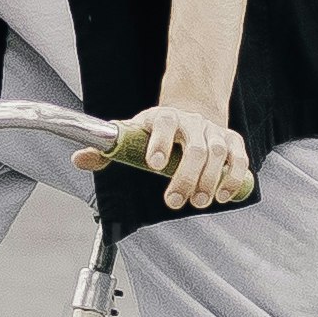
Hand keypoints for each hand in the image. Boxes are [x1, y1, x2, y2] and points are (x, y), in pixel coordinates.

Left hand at [90, 98, 255, 211]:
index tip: (154, 165)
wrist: (188, 114)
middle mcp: (191, 121)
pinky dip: (234, 177)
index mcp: (163, 117)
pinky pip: (239, 158)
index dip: (160, 142)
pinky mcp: (232, 140)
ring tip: (200, 202)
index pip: (164, 123)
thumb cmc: (154, 131)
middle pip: (195, 147)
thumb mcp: (130, 135)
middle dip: (186, 177)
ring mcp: (213, 130)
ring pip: (218, 153)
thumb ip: (106, 150)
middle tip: (175, 201)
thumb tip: (79, 159)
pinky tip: (223, 195)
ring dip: (210, 181)